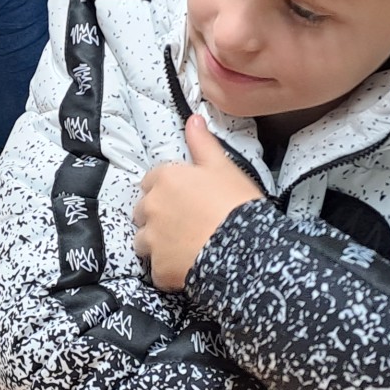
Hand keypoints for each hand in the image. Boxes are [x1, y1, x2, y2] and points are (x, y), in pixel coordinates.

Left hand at [132, 113, 263, 289]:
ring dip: (157, 244)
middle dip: (158, 216)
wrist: (245, 248)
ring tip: (184, 247)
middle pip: (144, 211)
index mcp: (165, 179)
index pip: (152, 180)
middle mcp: (152, 207)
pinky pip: (157, 271)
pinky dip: (168, 271)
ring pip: (144, 241)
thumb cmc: (236, 203)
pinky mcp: (159, 269)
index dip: (168, 189)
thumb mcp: (223, 167)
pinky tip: (188, 268)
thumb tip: (193, 118)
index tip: (184, 198)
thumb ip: (202, 143)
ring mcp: (152, 240)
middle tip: (185, 223)